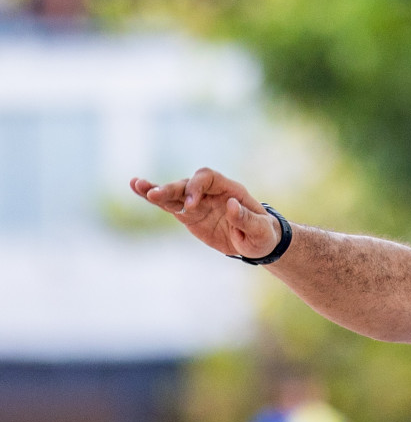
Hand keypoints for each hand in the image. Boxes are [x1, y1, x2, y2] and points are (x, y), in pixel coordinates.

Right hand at [130, 168, 279, 260]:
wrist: (257, 243)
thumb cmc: (263, 235)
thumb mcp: (260, 230)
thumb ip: (247, 218)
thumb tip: (230, 204)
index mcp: (230, 189)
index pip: (208, 178)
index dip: (196, 187)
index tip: (191, 206)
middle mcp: (211, 192)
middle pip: (187, 183)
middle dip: (172, 188)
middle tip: (156, 196)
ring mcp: (198, 202)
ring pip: (175, 192)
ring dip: (156, 190)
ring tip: (137, 185)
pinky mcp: (188, 215)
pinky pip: (170, 205)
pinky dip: (154, 199)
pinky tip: (137, 189)